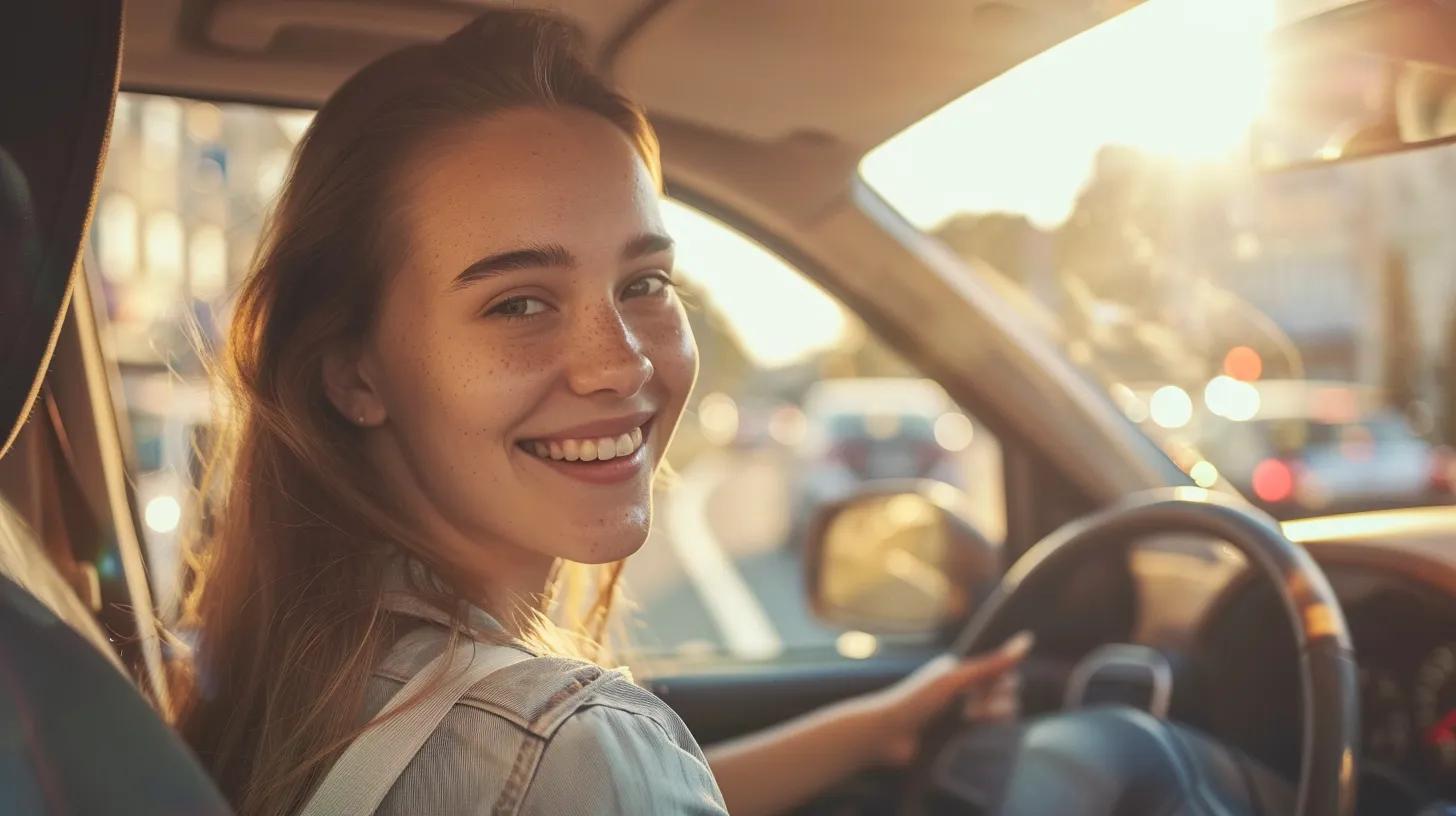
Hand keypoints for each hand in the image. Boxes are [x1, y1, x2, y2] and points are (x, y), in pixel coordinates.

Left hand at [859, 631, 1033, 766]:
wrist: (887, 735)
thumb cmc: (916, 700)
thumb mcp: (955, 679)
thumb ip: (990, 664)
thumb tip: (1027, 640)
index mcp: (955, 666)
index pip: (993, 664)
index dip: (1005, 671)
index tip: (1010, 679)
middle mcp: (958, 684)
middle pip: (996, 685)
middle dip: (1002, 692)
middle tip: (984, 702)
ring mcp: (957, 708)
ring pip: (992, 705)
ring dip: (998, 709)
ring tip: (981, 715)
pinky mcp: (956, 730)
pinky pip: (982, 723)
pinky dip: (991, 721)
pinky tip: (995, 723)